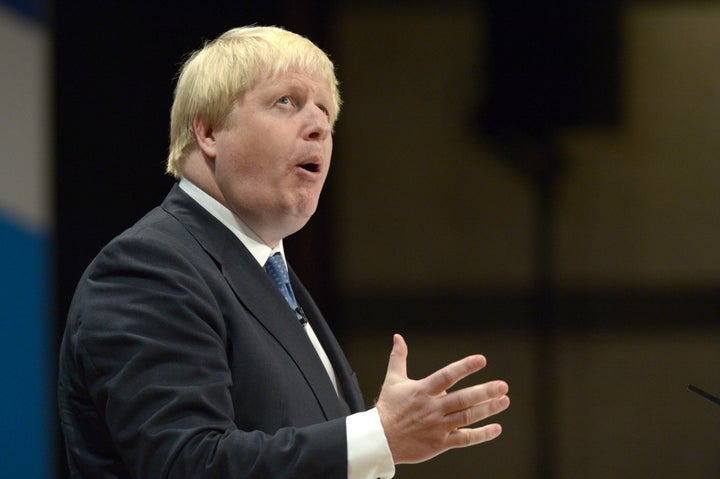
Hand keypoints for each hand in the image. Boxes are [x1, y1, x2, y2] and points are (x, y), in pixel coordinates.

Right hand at [376, 334, 509, 463]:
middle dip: (485, 392)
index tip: (481, 360)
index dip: (464, 367)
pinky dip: (482, 434)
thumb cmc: (388, 409)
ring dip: (488, 409)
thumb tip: (398, 337)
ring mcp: (438, 426)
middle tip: (503, 386)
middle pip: (463, 399)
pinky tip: (496, 428)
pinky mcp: (440, 443)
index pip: (447, 376)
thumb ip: (398, 358)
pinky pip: (465, 439)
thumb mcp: (393, 380)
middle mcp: (433, 408)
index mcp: (423, 391)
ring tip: (504, 401)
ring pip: (467, 417)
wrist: (380, 440)